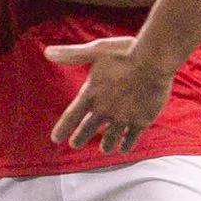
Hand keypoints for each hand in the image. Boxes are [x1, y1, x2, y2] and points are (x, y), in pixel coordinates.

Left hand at [48, 36, 173, 153]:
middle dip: (80, 139)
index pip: (71, 116)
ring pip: (110, 138)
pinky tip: (124, 148)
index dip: (62, 128)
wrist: (153, 61)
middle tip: (74, 144)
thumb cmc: (124, 52)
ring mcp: (123, 117)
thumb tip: (47, 52)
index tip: (56, 138)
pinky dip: (126, 144)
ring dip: (105, 145)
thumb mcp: (95, 50)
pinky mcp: (141, 120)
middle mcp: (105, 109)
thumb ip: (71, 55)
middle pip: (88, 130)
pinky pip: (131, 138)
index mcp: (91, 93)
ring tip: (104, 149)